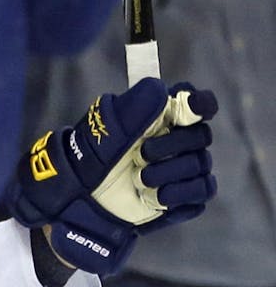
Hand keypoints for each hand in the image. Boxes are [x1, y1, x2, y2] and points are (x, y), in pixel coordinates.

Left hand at [8, 78, 217, 275]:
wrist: (82, 195)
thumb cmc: (95, 155)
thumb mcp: (109, 124)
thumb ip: (136, 104)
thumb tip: (162, 90)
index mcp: (165, 116)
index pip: (199, 104)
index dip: (200, 105)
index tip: (190, 109)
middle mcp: (180, 140)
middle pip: (201, 136)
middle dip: (171, 146)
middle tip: (141, 154)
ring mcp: (184, 168)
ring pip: (200, 164)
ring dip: (167, 172)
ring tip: (138, 179)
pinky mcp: (184, 195)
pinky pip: (202, 190)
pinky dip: (179, 193)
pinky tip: (155, 196)